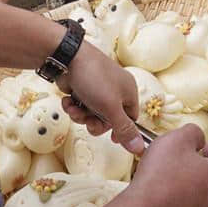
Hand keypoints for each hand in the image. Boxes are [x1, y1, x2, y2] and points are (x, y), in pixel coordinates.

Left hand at [58, 40, 144, 154]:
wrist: (67, 58)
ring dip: (81, 114)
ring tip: (74, 107)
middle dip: (94, 122)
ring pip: (92, 114)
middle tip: (88, 119)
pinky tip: (68, 100)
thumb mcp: (111, 108)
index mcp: (128, 91)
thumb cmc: (94, 79)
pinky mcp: (83, 87)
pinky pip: (81, 105)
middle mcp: (115, 89)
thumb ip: (124, 129)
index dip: (121, 130)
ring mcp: (98, 88)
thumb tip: (140, 149)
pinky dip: (74, 105)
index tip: (112, 139)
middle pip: (109, 119)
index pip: (131, 118)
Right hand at [125, 125, 207, 206]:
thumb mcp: (177, 138)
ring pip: (201, 201)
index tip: (201, 148)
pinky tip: (160, 200)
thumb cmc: (161, 175)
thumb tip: (199, 140)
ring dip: (190, 189)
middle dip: (201, 170)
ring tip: (167, 180)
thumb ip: (194, 132)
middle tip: (181, 162)